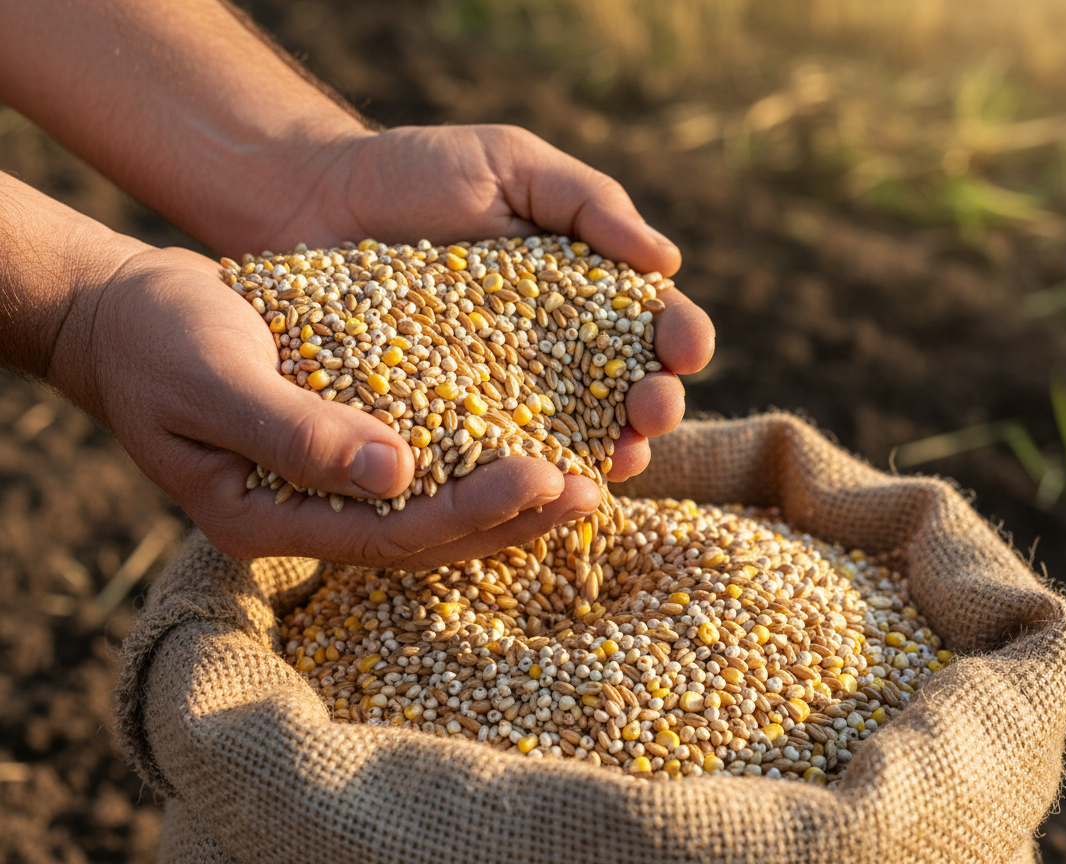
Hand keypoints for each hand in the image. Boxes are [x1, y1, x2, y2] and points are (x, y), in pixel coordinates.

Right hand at [60, 245, 600, 568]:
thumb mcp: (213, 375)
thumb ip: (296, 430)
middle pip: (427, 538)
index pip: (388, 536)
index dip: (470, 512)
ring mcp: (330, 490)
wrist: (129, 314)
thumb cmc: (158, 338)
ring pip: (436, 510)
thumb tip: (397, 471)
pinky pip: (429, 468)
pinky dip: (483, 458)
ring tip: (589, 473)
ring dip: (512, 498)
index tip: (543, 477)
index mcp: (268, 518)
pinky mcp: (350, 450)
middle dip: (512, 518)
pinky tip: (539, 438)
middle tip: (590, 488)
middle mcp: (309, 517)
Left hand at [267, 124, 715, 481]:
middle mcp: (556, 353)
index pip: (653, 324)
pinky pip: (493, 458)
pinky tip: (542, 485)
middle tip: (652, 410)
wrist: (311, 203)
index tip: (688, 349)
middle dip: (655, 406)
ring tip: (618, 459)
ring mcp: (503, 395)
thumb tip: (668, 259)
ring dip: (608, 453)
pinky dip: (522, 477)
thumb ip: (589, 202)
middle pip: (626, 392)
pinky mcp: (447, 425)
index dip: (681, 338)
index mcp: (586, 293)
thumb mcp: (512, 164)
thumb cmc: (418, 172)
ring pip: (575, 437)